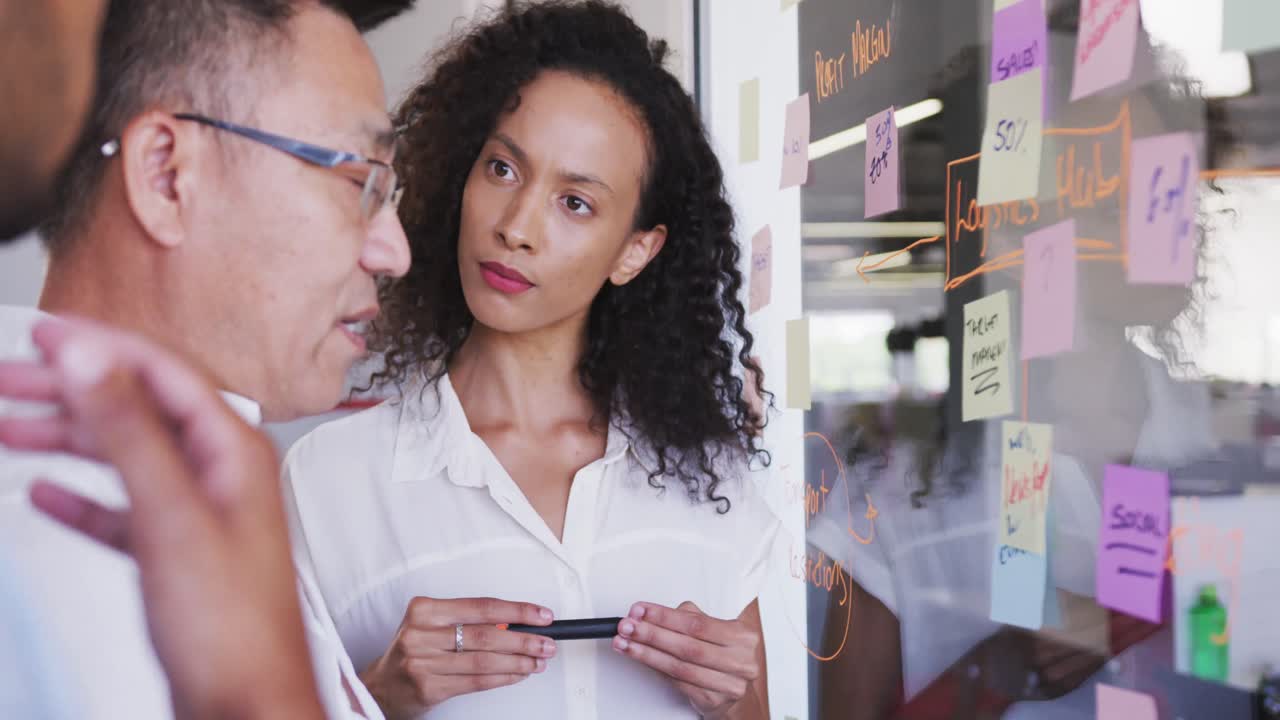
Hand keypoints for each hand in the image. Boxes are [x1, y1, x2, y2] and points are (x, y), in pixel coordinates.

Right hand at [0, 318, 324, 719]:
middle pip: (138, 412)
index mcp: (232, 453)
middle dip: (71, 391)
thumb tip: (94, 359)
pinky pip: (122, 514)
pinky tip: (44, 497)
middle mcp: (221, 477)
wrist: (247, 708)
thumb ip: (130, 433)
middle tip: (8, 379)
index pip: (164, 374)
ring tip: (9, 428)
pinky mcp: (178, 559)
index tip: (45, 334)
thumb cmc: (231, 628)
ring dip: (67, 440)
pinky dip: (81, 501)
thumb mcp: (171, 516)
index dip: (102, 347)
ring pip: (126, 460)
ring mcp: (201, 517)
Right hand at [361, 596, 557, 718]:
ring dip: (518, 662)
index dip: (517, 610)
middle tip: (547, 642)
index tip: (542, 615)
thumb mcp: (432, 625)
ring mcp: (423, 662)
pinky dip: (504, 678)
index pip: (481, 607)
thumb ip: (468, 621)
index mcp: (424, 610)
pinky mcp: (429, 688)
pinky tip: (518, 674)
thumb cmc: (414, 650)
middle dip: (524, 639)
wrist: (381, 686)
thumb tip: (517, 621)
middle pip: (487, 634)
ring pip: (485, 661)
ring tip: (538, 660)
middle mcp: (421, 634)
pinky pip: (476, 682)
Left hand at [613, 601, 762, 719]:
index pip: (697, 624)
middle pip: (687, 646)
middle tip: (628, 626)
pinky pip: (677, 683)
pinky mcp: (712, 701)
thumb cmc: (724, 654)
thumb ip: (690, 617)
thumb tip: (655, 613)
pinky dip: (656, 669)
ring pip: (679, 667)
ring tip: (626, 643)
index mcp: (742, 637)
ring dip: (647, 654)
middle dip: (651, 634)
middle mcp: (739, 661)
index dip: (665, 616)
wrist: (735, 688)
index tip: (641, 610)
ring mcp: (728, 684)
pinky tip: (641, 659)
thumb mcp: (716, 629)